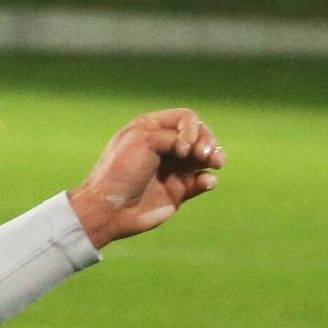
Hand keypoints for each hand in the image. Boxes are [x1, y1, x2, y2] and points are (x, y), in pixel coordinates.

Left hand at [68, 108, 224, 247]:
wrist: (110, 209)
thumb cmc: (121, 171)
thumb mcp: (144, 141)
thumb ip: (175, 137)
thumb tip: (199, 149)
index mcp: (151, 128)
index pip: (186, 118)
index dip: (193, 129)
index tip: (183, 148)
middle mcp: (164, 146)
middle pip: (200, 135)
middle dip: (208, 141)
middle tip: (205, 155)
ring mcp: (173, 168)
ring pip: (205, 157)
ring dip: (216, 156)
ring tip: (217, 162)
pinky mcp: (180, 190)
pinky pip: (203, 181)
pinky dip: (208, 179)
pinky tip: (206, 183)